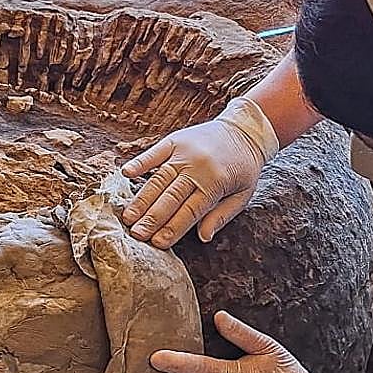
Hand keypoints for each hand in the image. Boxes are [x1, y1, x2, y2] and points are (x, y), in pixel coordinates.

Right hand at [121, 97, 277, 247]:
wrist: (245, 129)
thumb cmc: (244, 167)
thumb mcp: (243, 194)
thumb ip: (222, 215)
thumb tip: (204, 237)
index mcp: (216, 182)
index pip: (190, 211)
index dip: (172, 228)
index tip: (157, 243)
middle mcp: (198, 167)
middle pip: (170, 197)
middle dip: (152, 218)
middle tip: (136, 235)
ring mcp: (184, 152)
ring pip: (158, 179)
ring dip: (142, 199)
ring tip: (128, 217)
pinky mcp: (175, 140)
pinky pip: (155, 152)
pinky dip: (140, 162)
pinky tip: (126, 173)